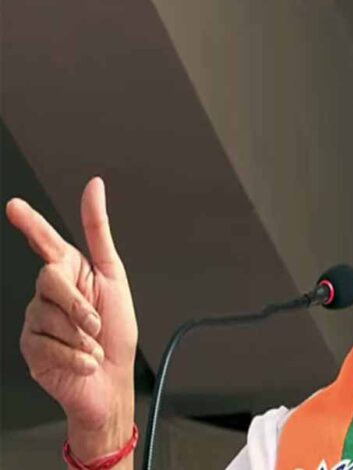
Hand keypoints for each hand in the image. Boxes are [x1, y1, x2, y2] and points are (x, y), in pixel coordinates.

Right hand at [6, 177, 137, 462]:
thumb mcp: (114, 279)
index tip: (15, 206)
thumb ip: (99, 233)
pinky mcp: (30, 347)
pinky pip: (49, 345)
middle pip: (50, 278)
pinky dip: (76, 356)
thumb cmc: (116, 333)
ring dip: (83, 337)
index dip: (32, 223)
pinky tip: (84, 361)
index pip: (47, 242)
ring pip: (51, 316)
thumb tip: (94, 187)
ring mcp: (36, 320)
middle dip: (79, 304)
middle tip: (96, 324)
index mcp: (72, 273)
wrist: (112, 381)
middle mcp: (49, 294)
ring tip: (92, 345)